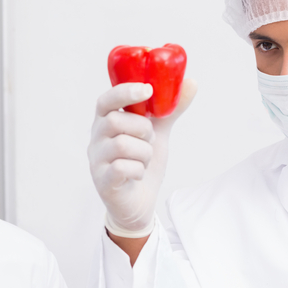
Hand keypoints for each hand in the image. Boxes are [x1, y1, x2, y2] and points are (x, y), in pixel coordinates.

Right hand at [88, 79, 196, 236]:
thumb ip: (169, 110)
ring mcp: (97, 161)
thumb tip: (191, 83)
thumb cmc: (142, 163)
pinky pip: (121, 168)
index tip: (148, 90)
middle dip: (142, 129)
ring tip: (145, 160)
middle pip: (114, 121)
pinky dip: (138, 170)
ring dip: (144, 152)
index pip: (106, 100)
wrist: (139, 204)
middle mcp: (96, 139)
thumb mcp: (158, 134)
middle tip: (150, 139)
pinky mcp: (103, 181)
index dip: (125, 92)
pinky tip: (139, 174)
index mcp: (106, 122)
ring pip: (121, 145)